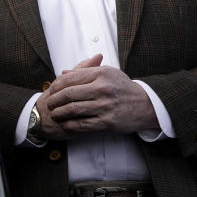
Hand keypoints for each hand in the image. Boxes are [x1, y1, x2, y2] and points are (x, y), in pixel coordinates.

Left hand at [40, 54, 158, 136]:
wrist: (147, 105)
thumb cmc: (123, 87)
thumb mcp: (107, 73)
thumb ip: (84, 71)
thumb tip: (63, 73)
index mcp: (101, 74)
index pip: (70, 78)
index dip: (56, 85)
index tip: (51, 91)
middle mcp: (103, 89)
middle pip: (69, 94)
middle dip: (54, 100)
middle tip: (49, 104)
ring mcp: (105, 106)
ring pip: (73, 110)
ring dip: (60, 113)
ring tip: (54, 114)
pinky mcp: (108, 122)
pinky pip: (82, 124)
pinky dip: (70, 125)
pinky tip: (65, 124)